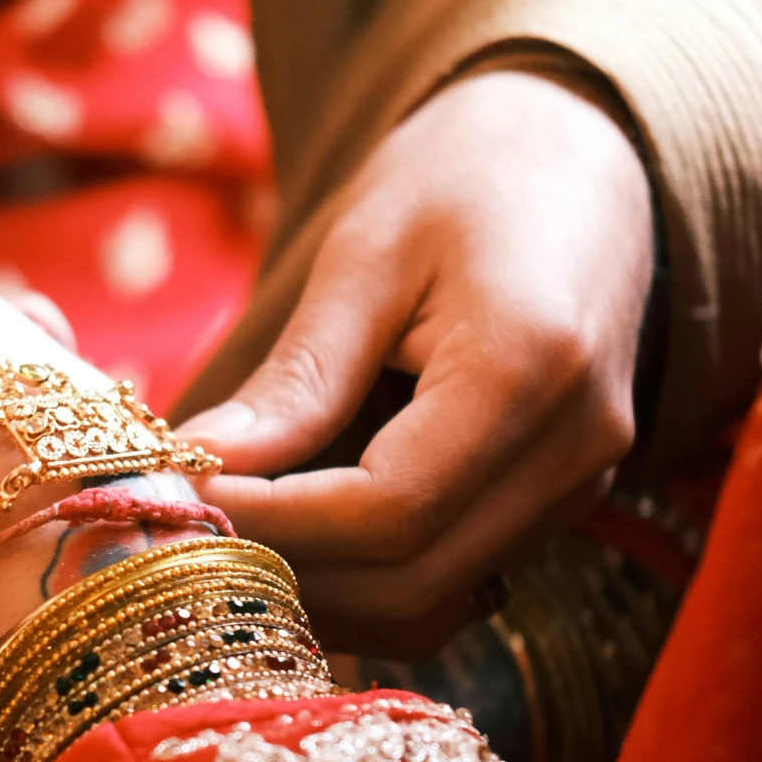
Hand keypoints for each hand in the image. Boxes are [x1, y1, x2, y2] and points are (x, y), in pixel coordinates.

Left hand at [178, 71, 654, 654]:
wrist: (577, 156)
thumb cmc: (462, 180)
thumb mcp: (366, 253)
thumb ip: (299, 377)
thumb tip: (202, 469)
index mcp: (530, 366)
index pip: (389, 509)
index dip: (274, 523)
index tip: (180, 495)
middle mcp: (577, 447)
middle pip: (414, 580)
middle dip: (288, 570)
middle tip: (182, 530)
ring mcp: (581, 486)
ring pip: (434, 605)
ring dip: (322, 594)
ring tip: (226, 536)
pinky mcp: (561, 504)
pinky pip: (453, 584)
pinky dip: (366, 583)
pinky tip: (292, 537)